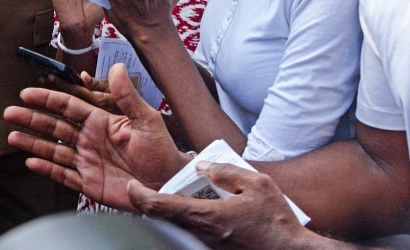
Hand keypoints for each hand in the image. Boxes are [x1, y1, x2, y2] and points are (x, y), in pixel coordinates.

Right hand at [5, 63, 188, 210]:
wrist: (167, 183)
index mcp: (101, 121)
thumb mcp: (147, 120)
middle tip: (10, 112)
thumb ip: (128, 96)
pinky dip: (47, 169)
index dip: (48, 99)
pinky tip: (31, 162)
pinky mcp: (88, 182)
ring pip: (53, 150)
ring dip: (33, 143)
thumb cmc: (161, 150)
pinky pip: (63, 174)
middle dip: (32, 119)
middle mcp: (89, 138)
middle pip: (55, 126)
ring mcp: (86, 160)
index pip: (68, 106)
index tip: (27, 93)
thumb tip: (117, 67)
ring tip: (12, 137)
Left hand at [128, 163, 316, 249]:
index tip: (132, 186)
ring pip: (179, 226)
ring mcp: (208, 245)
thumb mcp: (257, 184)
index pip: (161, 206)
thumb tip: (202, 167)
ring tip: (186, 193)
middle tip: (157, 186)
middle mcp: (203, 234)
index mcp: (208, 216)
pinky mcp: (215, 249)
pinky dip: (190, 219)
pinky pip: (193, 233)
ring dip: (175, 210)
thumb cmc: (277, 222)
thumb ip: (226, 172)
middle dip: (155, 202)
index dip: (140, 196)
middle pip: (165, 218)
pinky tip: (206, 208)